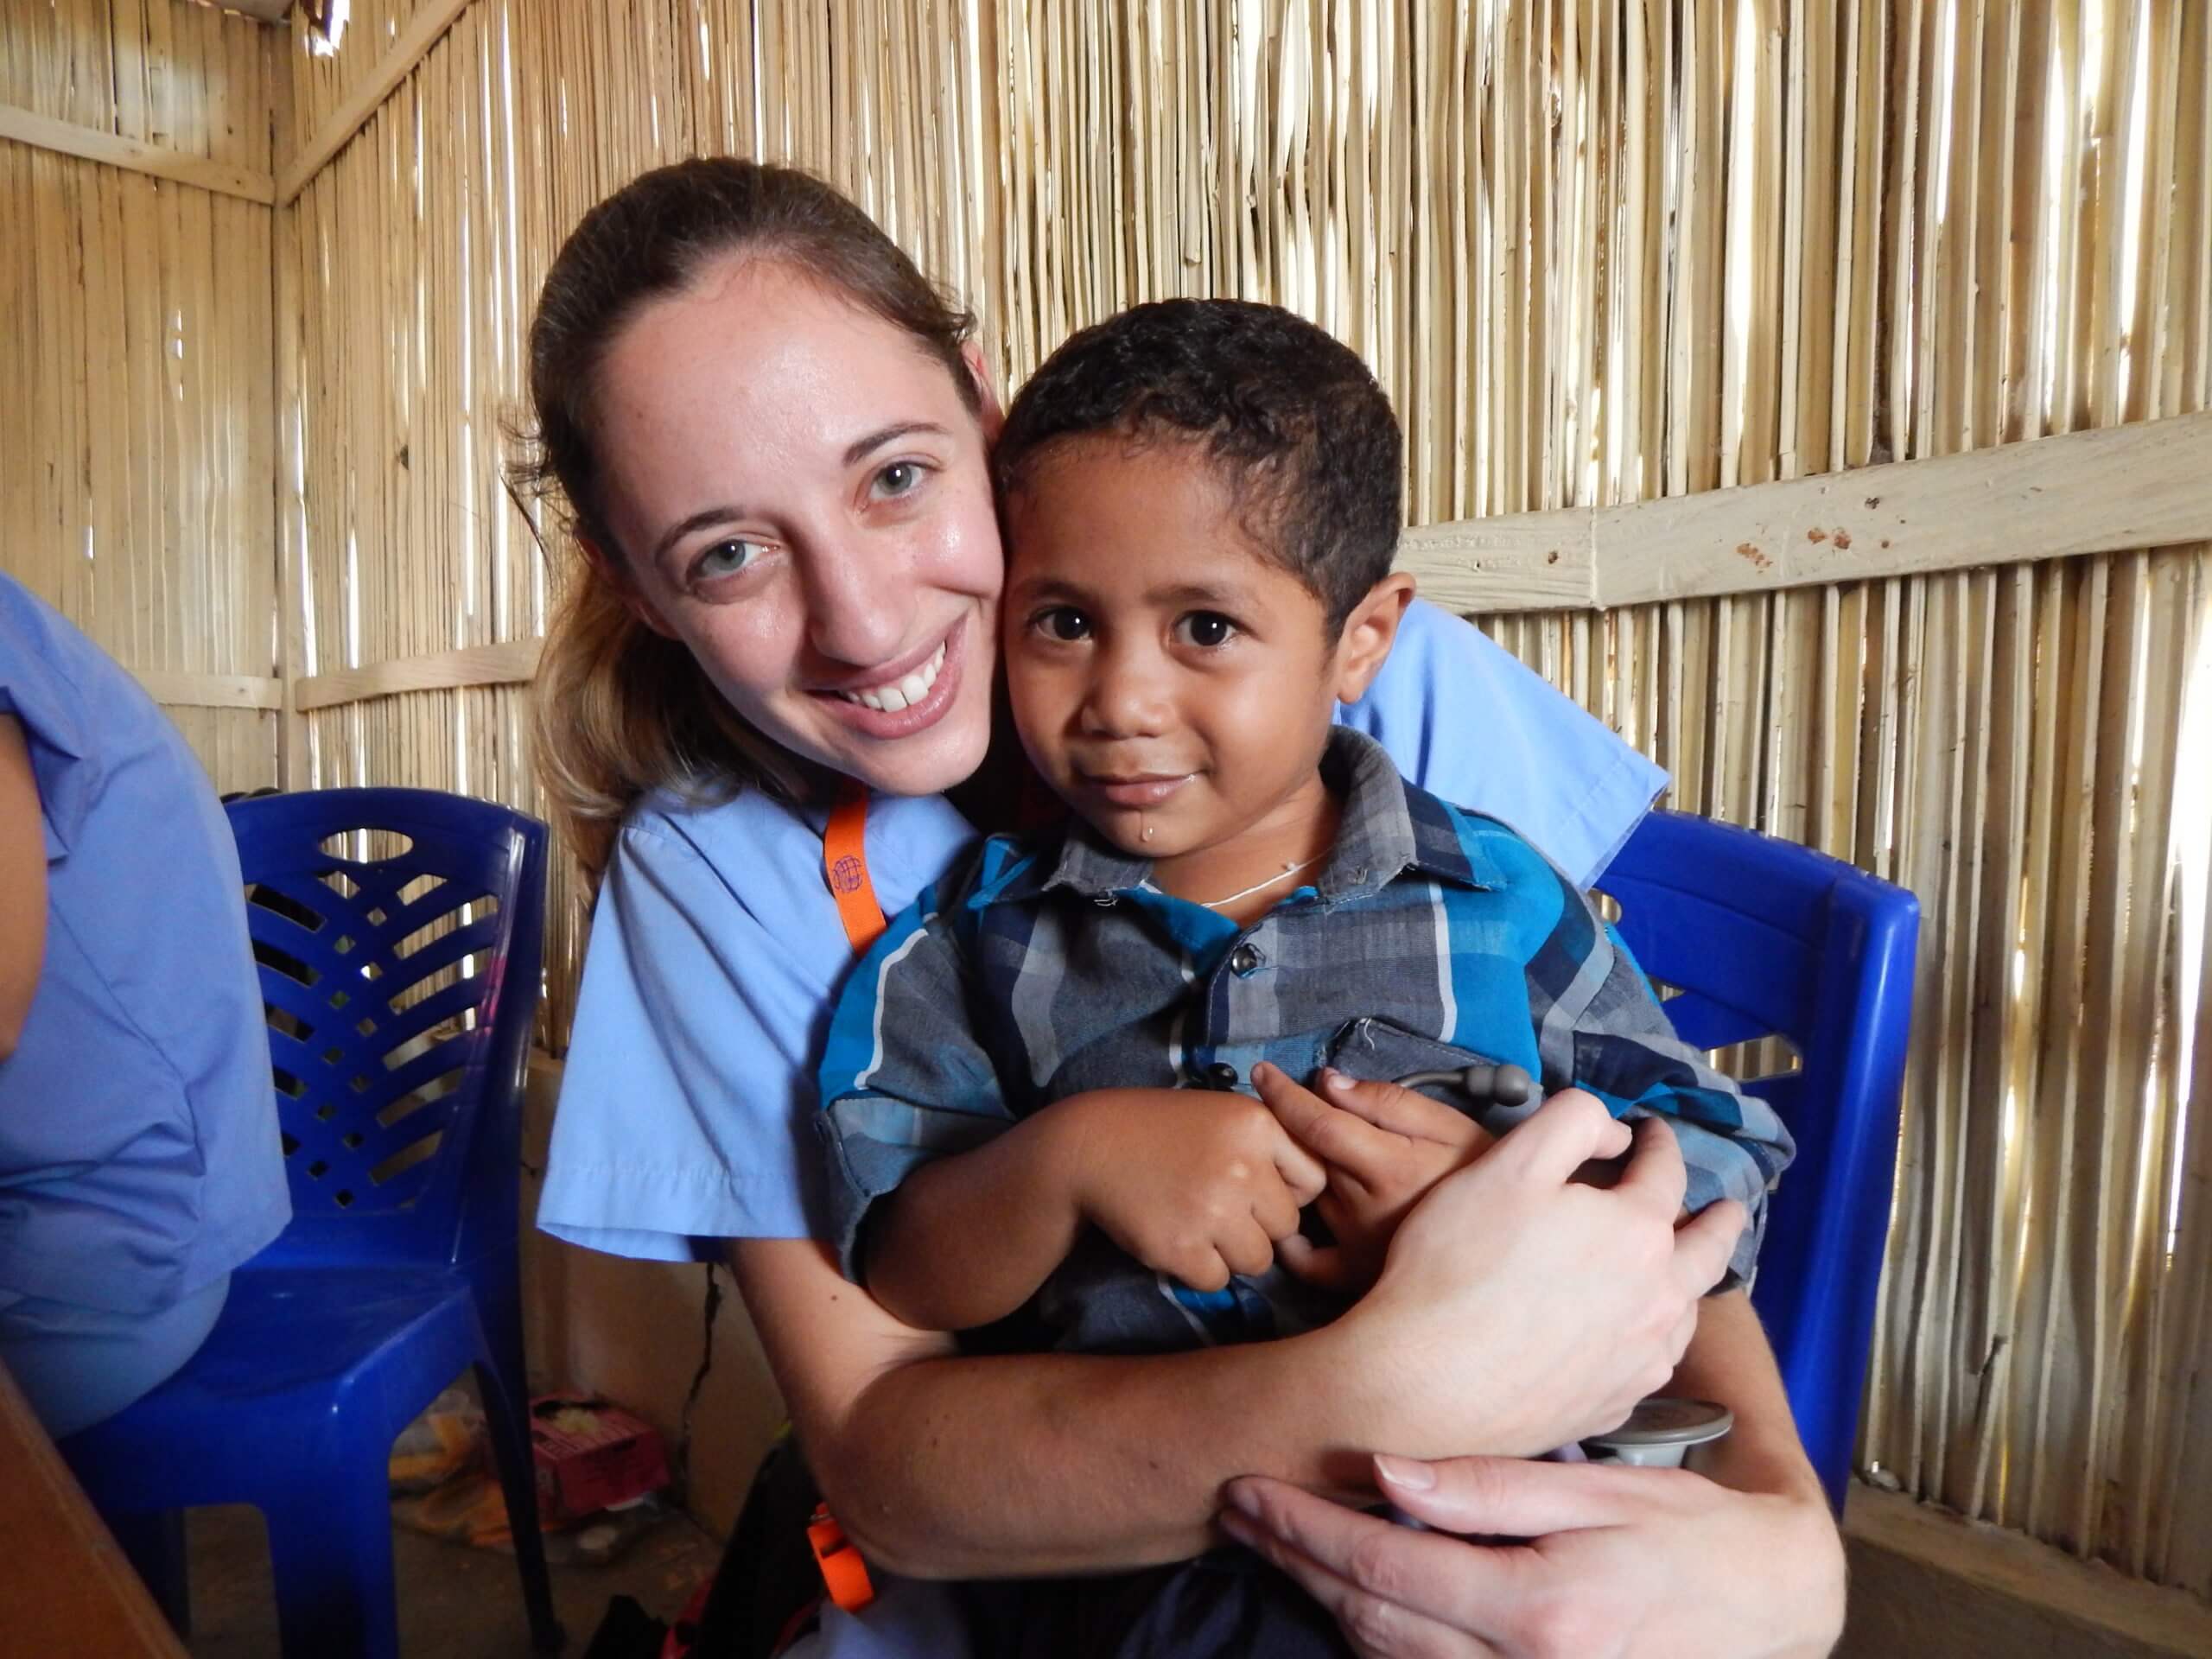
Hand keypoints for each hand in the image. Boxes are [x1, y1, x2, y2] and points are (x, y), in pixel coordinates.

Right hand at [1053, 1087, 1327, 1290]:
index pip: (1314, 1180)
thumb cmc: (1167, 1131)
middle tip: (1221, 1207)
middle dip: (1260, 1225)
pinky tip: (1177, 1237)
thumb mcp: (1228, 1114)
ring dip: (1233, 1252)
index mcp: (1258, 1125)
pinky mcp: (1181, 1247)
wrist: (1092, 1147)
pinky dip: (1199, 1268)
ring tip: (1199, 1223)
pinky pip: (1218, 1280)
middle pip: (1287, 1225)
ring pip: (1259, 1260)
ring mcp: (1211, 1210)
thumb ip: (1277, 1143)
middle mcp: (1242, 1167)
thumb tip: (1324, 1190)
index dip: (1288, 1191)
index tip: (1259, 1189)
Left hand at [1219, 1454, 1844, 1658]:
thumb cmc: (1693, 1537)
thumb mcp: (1600, 1490)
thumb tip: (1383, 1470)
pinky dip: (1378, 1640)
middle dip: (1295, 1561)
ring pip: (1389, 1657)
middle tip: (1238, 1509)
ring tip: (1274, 1543)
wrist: (1776, 1608)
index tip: (1250, 1491)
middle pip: (1369, 1617)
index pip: (1383, 1565)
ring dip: (1324, 1600)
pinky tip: (1348, 1597)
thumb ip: (1487, 1488)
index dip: (1304, 1528)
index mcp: (1538, 1608)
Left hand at [1251, 1063, 1492, 1291]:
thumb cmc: (1484, 1174)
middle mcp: (1363, 1207)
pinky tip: (1294, 1224)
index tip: (1261, 1072)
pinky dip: (1292, 1241)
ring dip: (1303, 1173)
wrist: (1517, 1241)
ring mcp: (1354, 1244)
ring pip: (1308, 1194)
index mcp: (1388, 1165)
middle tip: (1299, 1111)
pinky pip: (1306, 1260)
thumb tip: (1329, 1083)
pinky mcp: (1353, 1276)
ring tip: (1324, 1160)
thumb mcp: (1450, 1126)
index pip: (1317, 1123)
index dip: (1283, 1094)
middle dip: (1294, 1129)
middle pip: (1307, 1156)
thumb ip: (1388, 1102)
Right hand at [1323, 1091, 1745, 1457]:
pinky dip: (1656, 1336)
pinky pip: (1652, 1361)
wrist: (1428, 1384)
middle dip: (1718, 1221)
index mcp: (1638, 1231)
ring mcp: (1641, 1359)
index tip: (1652, 1132)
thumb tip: (1615, 1133)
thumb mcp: (1508, 1163)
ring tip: (1687, 1272)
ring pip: (1687, 1312)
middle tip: (1726, 1209)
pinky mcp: (1615, 1404)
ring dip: (1692, 1283)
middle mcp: (1659, 1298)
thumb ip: (1570, 1124)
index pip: (1665, 1172)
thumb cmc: (1460, 1264)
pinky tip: (1636, 1337)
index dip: (1658, 1144)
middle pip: (1708, 1250)